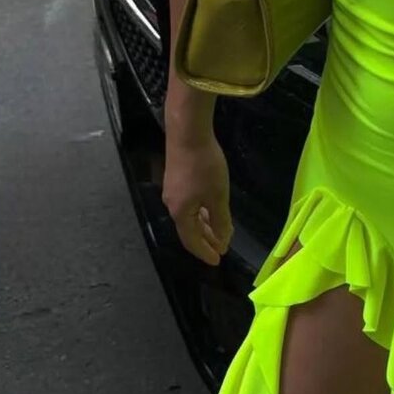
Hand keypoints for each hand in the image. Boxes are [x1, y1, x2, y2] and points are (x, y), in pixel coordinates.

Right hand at [162, 132, 232, 265]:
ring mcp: (172, 191)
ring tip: (220, 232)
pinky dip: (201, 212)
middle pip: (189, 230)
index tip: (217, 260)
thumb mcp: (218, 196)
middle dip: (206, 240)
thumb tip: (222, 240)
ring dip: (205, 226)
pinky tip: (210, 209)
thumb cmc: (204, 167)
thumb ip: (220, 221)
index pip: (191, 241)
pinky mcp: (176, 179)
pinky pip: (189, 204)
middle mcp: (172, 205)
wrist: (187, 133)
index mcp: (180, 213)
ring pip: (189, 216)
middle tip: (221, 248)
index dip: (205, 252)